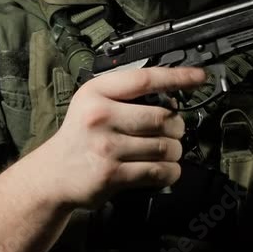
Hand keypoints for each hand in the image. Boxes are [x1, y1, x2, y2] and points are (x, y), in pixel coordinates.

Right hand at [35, 67, 207, 208]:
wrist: (53, 174)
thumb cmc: (80, 136)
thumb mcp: (92, 103)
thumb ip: (124, 95)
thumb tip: (172, 97)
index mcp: (96, 92)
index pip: (145, 79)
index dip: (177, 77)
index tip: (199, 77)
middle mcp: (100, 116)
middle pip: (163, 117)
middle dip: (176, 127)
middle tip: (171, 132)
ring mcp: (106, 147)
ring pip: (165, 146)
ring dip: (174, 151)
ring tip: (165, 151)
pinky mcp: (113, 174)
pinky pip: (159, 171)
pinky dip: (169, 172)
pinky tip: (163, 169)